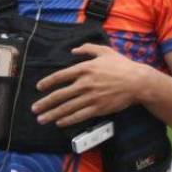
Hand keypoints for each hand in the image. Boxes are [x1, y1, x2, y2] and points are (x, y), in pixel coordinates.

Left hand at [32, 43, 150, 126]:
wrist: (137, 81)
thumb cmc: (121, 65)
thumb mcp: (104, 51)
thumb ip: (87, 48)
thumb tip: (73, 50)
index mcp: (84, 68)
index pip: (60, 76)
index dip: (48, 82)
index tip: (39, 87)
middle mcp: (85, 83)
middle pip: (60, 95)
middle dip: (45, 103)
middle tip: (34, 109)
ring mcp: (91, 97)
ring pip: (67, 107)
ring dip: (52, 114)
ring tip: (42, 119)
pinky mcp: (98, 108)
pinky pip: (79, 115)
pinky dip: (68, 120)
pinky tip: (59, 122)